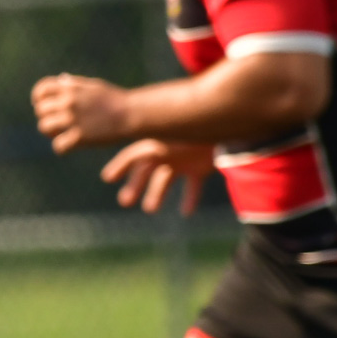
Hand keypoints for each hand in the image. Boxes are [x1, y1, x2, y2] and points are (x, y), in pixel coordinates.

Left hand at [32, 73, 132, 153]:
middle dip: (47, 118)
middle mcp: (68, 101)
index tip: (44, 106)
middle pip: (40, 111)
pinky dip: (63, 148)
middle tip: (58, 125)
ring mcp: (72, 119)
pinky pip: (58, 146)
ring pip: (44, 128)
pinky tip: (71, 145)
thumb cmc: (113, 100)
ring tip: (63, 134)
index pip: (41, 90)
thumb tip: (61, 81)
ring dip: (52, 133)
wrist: (131, 113)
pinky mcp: (80, 137)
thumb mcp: (93, 86)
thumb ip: (74, 85)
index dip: (39, 99)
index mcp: (70, 87)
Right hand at [102, 139, 216, 215]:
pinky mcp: (200, 168)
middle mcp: (168, 152)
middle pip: (146, 171)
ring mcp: (183, 160)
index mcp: (158, 142)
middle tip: (125, 201)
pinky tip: (186, 213)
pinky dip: (189, 199)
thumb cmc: (198, 129)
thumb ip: (148, 151)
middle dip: (134, 185)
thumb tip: (119, 163)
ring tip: (150, 210)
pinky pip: (192, 186)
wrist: (228, 125)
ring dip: (157, 194)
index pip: (133, 155)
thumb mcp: (170, 139)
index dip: (120, 166)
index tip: (107, 179)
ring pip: (165, 180)